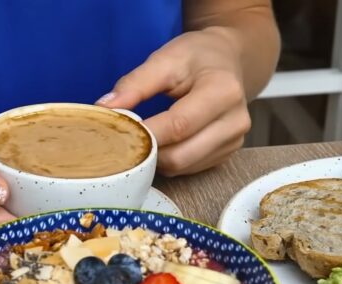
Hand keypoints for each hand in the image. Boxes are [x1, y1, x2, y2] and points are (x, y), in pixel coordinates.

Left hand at [97, 29, 251, 176]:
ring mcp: (234, 142)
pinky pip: (188, 168)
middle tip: (123, 136)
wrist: (227, 60)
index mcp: (223, 92)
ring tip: (142, 137)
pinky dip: (168, 160)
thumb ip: (135, 84)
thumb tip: (106, 109)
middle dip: (147, 150)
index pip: (178, 125)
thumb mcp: (165, 59)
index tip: (116, 131)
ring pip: (182, 167)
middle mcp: (235, 121)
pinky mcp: (226, 154)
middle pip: (180, 155)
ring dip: (155, 158)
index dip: (144, 133)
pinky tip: (160, 142)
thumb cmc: (196, 57)